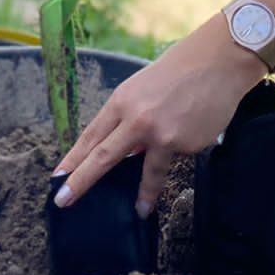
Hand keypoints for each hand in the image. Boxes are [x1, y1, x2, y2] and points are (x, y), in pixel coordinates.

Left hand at [54, 16, 265, 215]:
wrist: (215, 63)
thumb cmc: (177, 72)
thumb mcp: (141, 90)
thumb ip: (129, 120)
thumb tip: (126, 151)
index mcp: (121, 102)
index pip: (90, 136)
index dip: (73, 159)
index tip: (58, 178)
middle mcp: (136, 119)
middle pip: (102, 157)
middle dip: (81, 182)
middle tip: (63, 201)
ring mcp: (160, 134)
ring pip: (145, 172)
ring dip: (142, 195)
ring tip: (139, 210)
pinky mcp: (185, 144)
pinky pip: (176, 157)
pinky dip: (180, 149)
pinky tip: (192, 130)